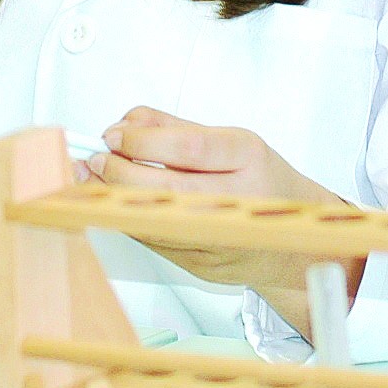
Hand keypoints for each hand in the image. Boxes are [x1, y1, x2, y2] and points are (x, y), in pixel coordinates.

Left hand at [92, 108, 358, 337]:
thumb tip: (126, 120)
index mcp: (249, 159)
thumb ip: (175, 127)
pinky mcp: (202, 266)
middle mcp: (239, 200)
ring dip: (112, 196)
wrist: (296, 242)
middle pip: (167, 187)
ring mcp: (221, 238)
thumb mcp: (230, 141)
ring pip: (154, 219)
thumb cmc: (261, 182)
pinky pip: (155, 241)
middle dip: (119, 171)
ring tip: (91, 178)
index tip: (113, 133)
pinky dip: (128, 218)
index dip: (143, 140)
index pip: (189, 147)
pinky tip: (112, 202)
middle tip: (96, 157)